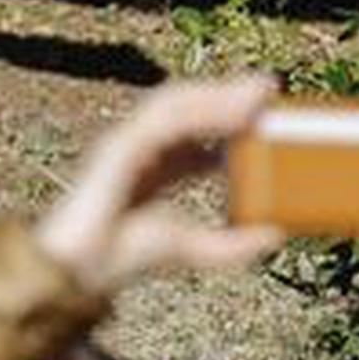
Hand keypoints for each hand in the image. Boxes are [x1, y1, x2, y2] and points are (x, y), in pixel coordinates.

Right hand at [35, 75, 284, 291]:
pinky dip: (202, 111)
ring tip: (258, 93)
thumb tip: (275, 235)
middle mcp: (140, 147)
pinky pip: (166, 119)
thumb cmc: (123, 257)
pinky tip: (233, 112)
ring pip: (175, 103)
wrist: (83, 268)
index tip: (267, 115)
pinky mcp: (121, 146)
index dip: (228, 117)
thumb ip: (232, 245)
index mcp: (153, 165)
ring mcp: (127, 142)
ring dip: (218, 92)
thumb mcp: (192, 249)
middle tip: (268, 90)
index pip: (192, 130)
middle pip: (186, 107)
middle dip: (226, 93)